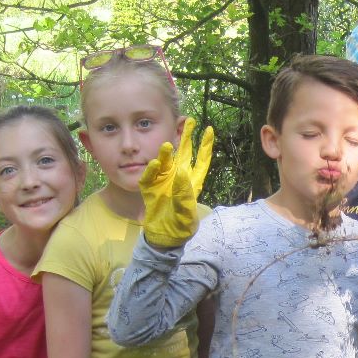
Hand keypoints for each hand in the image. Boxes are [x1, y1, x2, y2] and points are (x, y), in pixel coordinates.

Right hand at [139, 117, 213, 247]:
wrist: (164, 237)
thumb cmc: (181, 227)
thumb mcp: (186, 214)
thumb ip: (184, 196)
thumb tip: (181, 173)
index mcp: (192, 182)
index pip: (201, 161)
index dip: (205, 146)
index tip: (209, 129)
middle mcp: (178, 178)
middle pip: (184, 153)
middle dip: (186, 137)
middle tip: (190, 120)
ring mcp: (163, 181)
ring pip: (165, 161)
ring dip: (165, 152)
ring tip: (166, 144)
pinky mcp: (149, 188)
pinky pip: (148, 176)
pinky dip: (150, 170)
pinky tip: (154, 163)